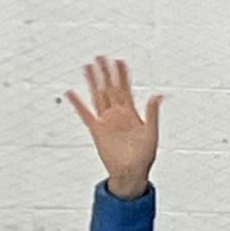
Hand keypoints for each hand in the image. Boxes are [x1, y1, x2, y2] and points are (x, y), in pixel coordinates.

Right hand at [67, 57, 161, 199]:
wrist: (132, 173)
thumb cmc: (144, 157)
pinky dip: (77, 104)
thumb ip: (153, 113)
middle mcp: (117, 115)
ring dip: (93, 82)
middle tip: (101, 57)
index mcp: (131, 115)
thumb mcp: (152, 133)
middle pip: (109, 89)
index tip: (120, 61)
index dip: (122, 76)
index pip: (125, 90)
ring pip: (97, 96)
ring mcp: (106, 121)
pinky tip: (71, 93)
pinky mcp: (96, 131)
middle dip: (106, 73)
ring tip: (87, 67)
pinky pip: (85, 114)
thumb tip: (158, 95)